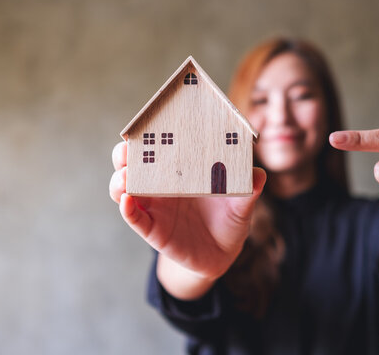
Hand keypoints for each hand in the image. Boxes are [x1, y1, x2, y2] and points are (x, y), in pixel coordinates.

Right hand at [109, 141, 266, 288]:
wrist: (223, 253)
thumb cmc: (230, 218)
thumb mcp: (242, 203)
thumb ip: (249, 189)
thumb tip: (258, 174)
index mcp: (181, 169)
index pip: (158, 146)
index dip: (147, 134)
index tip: (146, 124)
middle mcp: (162, 185)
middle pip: (132, 163)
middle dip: (125, 154)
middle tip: (128, 150)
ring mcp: (154, 206)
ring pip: (126, 189)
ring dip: (120, 181)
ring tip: (126, 179)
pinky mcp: (153, 230)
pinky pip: (134, 218)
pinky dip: (127, 209)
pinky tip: (128, 202)